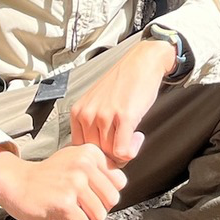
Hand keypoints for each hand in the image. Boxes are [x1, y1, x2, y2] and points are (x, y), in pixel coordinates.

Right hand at [0, 142, 126, 219]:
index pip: (119, 183)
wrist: (16, 183)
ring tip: (67, 207)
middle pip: (112, 202)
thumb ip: (104, 164)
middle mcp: (84, 165)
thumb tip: (138, 141)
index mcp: (90, 153)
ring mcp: (74, 184)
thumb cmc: (49, 176)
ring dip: (83, 218)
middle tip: (76, 201)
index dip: (103, 193)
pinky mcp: (64, 203)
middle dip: (95, 207)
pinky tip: (59, 213)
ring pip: (99, 216)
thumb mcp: (77, 160)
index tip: (86, 189)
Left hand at [68, 38, 177, 165]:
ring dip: (125, 151)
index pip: (81, 149)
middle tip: (124, 141)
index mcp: (78, 112)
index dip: (98, 153)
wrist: (141, 63)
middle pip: (96, 154)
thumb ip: (92, 126)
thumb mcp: (97, 104)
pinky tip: (137, 137)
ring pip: (110, 154)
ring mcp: (104, 115)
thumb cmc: (122, 84)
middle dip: (112, 154)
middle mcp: (87, 114)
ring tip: (131, 135)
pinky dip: (131, 151)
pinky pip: (123, 151)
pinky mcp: (123, 116)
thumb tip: (96, 156)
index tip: (110, 146)